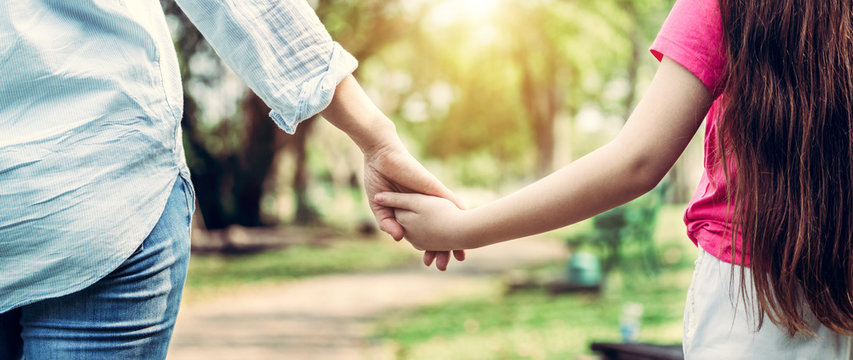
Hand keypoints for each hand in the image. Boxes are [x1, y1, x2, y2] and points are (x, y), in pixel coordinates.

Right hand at [320, 75, 465, 269]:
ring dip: (455, 235)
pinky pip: (450, 201)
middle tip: (447, 264)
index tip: (430, 262)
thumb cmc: (378, 179)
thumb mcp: (379, 207)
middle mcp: (424, 206)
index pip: (423, 233)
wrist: (380, 157)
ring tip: (461, 254)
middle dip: (444, 248)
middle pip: (438, 230)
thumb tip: (399, 238)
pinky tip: (469, 225)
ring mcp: (430, 197)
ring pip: (447, 219)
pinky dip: (459, 213)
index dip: (427, 248)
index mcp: (410, 211)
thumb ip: (387, 223)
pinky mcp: (434, 188)